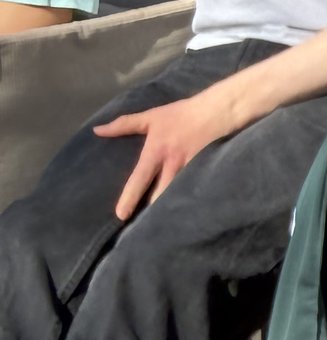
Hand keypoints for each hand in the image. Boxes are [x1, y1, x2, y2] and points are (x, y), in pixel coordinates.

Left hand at [94, 87, 239, 219]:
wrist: (216, 112)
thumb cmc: (180, 115)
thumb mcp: (150, 117)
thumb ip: (123, 125)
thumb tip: (97, 131)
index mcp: (156, 152)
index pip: (139, 179)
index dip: (130, 198)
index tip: (121, 216)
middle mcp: (172, 165)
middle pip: (160, 196)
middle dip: (151, 212)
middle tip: (141, 227)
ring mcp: (191, 171)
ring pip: (177, 197)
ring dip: (168, 211)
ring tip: (161, 226)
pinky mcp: (205, 174)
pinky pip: (193, 192)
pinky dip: (187, 203)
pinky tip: (184, 216)